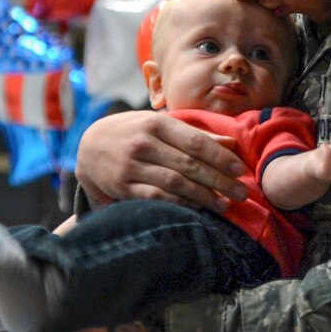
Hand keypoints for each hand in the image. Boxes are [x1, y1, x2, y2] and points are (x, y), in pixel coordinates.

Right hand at [75, 110, 248, 213]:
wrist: (88, 145)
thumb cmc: (133, 133)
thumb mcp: (159, 125)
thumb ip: (193, 134)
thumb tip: (230, 144)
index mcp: (155, 123)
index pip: (195, 141)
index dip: (220, 157)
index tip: (240, 169)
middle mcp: (143, 143)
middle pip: (189, 164)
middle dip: (219, 180)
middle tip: (242, 193)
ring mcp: (131, 166)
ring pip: (175, 183)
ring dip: (203, 196)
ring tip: (225, 205)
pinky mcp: (122, 186)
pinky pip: (156, 197)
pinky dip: (179, 204)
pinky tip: (197, 208)